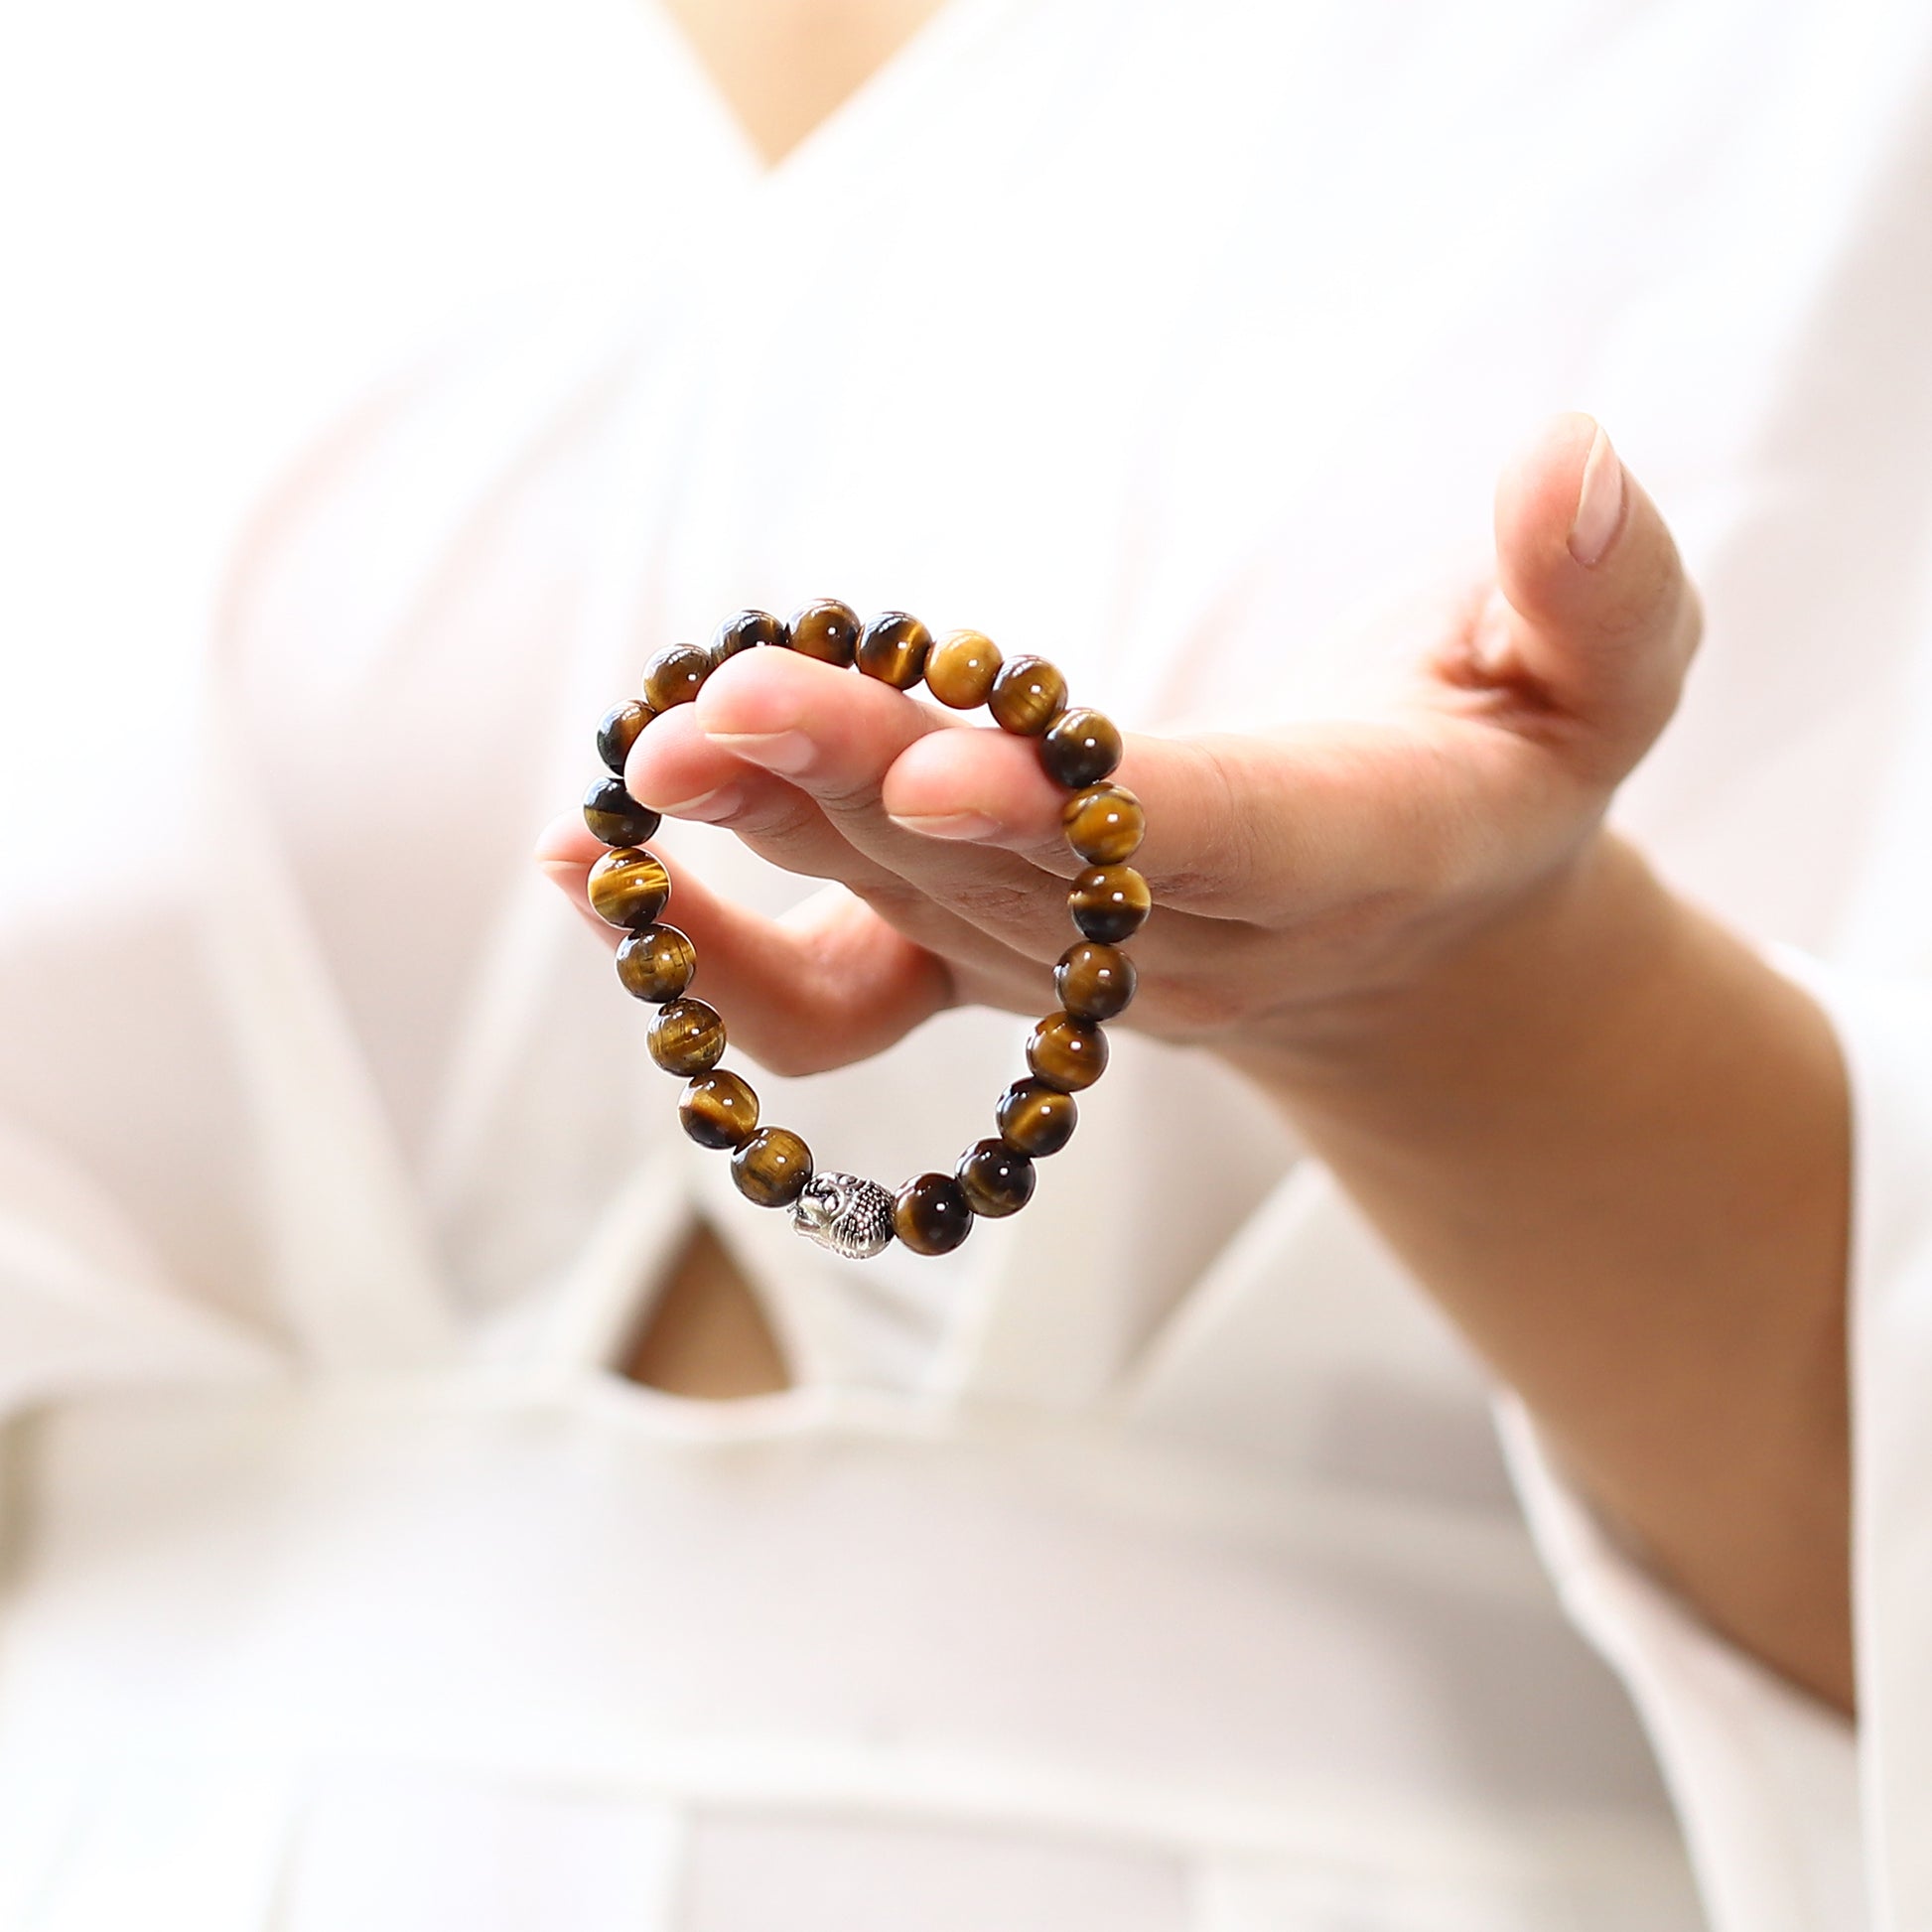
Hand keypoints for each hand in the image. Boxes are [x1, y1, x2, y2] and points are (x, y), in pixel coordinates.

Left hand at [536, 413, 1698, 1082]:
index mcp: (1342, 856)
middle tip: (720, 702)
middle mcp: (1187, 942)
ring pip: (905, 912)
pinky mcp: (981, 968)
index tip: (944, 763)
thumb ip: (1597, 588)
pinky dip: (713, 954)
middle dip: (861, 783)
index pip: (1195, 837)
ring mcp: (1067, 974)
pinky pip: (832, 1004)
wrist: (1417, 941)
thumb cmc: (1506, 773)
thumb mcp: (1608, 678)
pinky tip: (599, 870)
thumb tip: (1566, 457)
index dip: (1070, 807)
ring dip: (775, 830)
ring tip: (653, 756)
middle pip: (1006, 868)